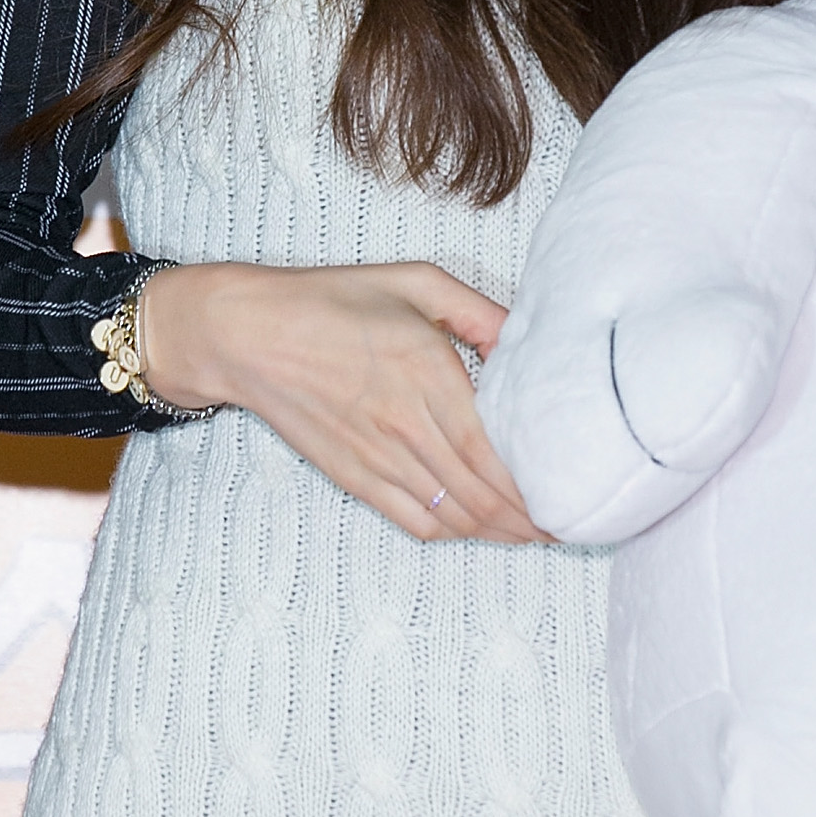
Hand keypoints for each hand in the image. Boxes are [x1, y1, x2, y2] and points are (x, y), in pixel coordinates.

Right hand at [139, 260, 545, 542]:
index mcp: (428, 372)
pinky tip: (477, 529)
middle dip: (530, 519)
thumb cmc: (330, 299)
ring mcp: (376, 456)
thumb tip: (528, 340)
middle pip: (482, 493)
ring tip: (534, 534)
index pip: (494, 451)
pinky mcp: (353, 476)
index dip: (536, 485)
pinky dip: (452, 533)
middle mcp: (405, 423)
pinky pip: (412, 519)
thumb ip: (480, 312)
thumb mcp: (415, 283)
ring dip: (498, 533)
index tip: (570, 494)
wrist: (245, 334)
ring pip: (452, 515)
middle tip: (567, 523)